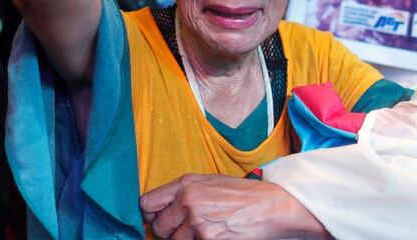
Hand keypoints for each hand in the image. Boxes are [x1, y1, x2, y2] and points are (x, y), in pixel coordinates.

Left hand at [140, 174, 329, 239]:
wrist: (270, 206)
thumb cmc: (241, 195)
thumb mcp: (209, 183)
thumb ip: (183, 193)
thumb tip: (161, 209)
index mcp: (185, 184)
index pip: (146, 203)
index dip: (150, 214)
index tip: (157, 219)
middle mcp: (187, 200)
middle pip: (158, 227)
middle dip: (169, 231)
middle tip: (186, 229)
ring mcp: (196, 221)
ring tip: (204, 232)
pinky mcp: (207, 239)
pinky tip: (213, 236)